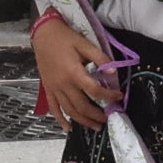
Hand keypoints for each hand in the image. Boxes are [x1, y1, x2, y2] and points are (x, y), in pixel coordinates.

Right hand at [31, 14, 111, 129]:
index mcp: (73, 72)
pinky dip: (61, 120)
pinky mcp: (48, 89)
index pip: (94, 90)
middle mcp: (63, 84)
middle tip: (108, 118)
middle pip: (81, 106)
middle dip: (96, 115)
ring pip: (69, 110)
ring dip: (83, 121)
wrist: (43, 34)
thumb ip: (100, 58)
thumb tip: (114, 71)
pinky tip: (68, 128)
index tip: (119, 97)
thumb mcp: (85, 44)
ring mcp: (54, 88)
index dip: (108, 96)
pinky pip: (54, 108)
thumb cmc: (65, 38)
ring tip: (95, 126)